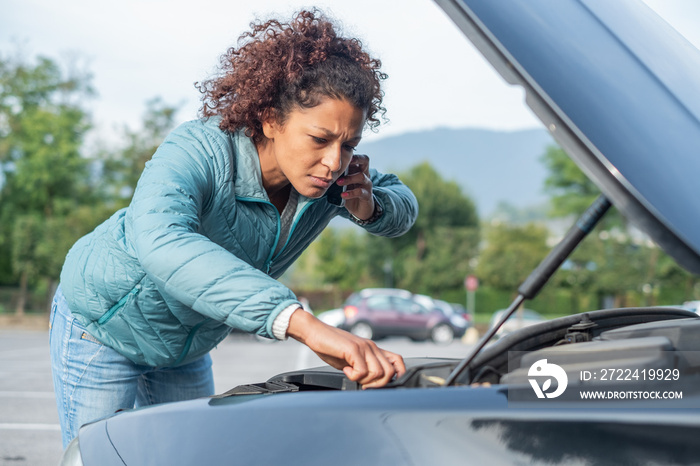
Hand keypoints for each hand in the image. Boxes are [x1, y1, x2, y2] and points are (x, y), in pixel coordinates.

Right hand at [286, 308, 405, 387]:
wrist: (315, 332)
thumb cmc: (330, 347)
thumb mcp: (351, 359)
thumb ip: (363, 368)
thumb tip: (370, 384)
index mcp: (373, 349)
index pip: (397, 361)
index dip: (398, 375)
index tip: (382, 385)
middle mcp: (371, 347)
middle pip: (390, 372)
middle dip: (377, 384)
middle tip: (362, 383)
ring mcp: (363, 347)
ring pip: (378, 373)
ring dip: (365, 380)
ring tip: (352, 374)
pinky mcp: (353, 349)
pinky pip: (362, 371)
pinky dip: (354, 376)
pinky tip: (345, 370)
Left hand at [337, 154, 374, 220]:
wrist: (359, 208)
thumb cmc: (350, 192)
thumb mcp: (344, 182)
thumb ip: (338, 175)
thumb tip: (322, 170)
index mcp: (358, 169)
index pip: (359, 157)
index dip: (352, 154)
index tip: (341, 155)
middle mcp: (365, 174)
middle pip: (365, 160)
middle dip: (356, 159)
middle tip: (344, 164)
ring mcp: (367, 184)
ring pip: (361, 176)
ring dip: (348, 178)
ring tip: (338, 182)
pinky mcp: (367, 195)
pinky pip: (360, 192)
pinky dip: (350, 193)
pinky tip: (343, 195)